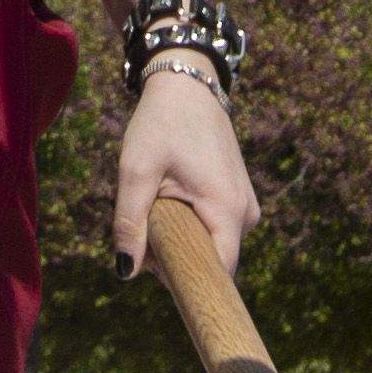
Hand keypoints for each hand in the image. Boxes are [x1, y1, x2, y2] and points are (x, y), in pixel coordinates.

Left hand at [108, 58, 255, 283]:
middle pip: (211, 262)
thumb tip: (126, 271)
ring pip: (210, 246)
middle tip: (145, 228)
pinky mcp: (237, 199)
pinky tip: (170, 200)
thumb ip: (130, 222)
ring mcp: (245, 206)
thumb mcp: (136, 170)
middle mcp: (245, 213)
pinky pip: (214, 230)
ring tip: (158, 204)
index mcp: (227, 209)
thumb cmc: (161, 123)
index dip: (192, 288)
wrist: (187, 84)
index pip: (220, 274)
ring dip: (180, 240)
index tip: (164, 288)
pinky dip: (189, 226)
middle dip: (175, 258)